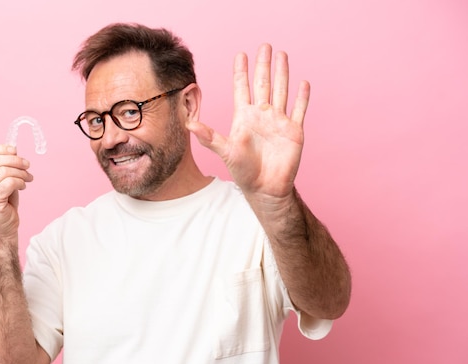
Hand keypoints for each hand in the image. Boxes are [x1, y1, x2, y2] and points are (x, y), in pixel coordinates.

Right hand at [0, 145, 33, 237]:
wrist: (3, 226)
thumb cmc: (3, 201)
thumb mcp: (1, 179)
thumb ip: (3, 165)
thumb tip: (13, 149)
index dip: (0, 149)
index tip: (15, 150)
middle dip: (14, 160)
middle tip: (27, 164)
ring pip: (4, 172)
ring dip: (21, 172)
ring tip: (27, 177)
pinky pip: (9, 183)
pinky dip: (20, 182)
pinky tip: (23, 186)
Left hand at [188, 44, 309, 208]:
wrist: (265, 188)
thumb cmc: (243, 172)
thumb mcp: (225, 151)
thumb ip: (208, 136)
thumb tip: (188, 124)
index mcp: (244, 117)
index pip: (242, 88)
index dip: (241, 72)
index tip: (241, 54)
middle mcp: (261, 115)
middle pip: (263, 83)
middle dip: (263, 65)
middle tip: (264, 46)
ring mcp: (278, 121)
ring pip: (281, 91)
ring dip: (282, 73)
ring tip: (282, 55)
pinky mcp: (294, 131)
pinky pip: (299, 109)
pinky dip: (302, 97)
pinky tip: (303, 83)